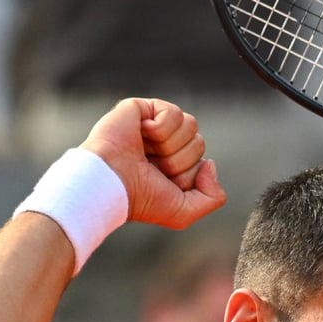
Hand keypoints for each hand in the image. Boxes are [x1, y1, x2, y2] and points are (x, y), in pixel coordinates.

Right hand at [80, 98, 226, 229]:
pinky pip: (174, 113)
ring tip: (145, 152)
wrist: (109, 183)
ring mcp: (153, 125)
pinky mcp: (141, 108)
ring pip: (191, 125)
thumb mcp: (184, 213)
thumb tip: (210, 164)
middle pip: (199, 142)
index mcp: (173, 166)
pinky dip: (160, 129)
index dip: (187, 176)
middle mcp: (164, 145)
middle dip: (179, 161)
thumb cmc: (140, 200)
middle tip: (151, 167)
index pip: (202, 161)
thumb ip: (212, 198)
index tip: (161, 183)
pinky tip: (140, 135)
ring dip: (170, 146)